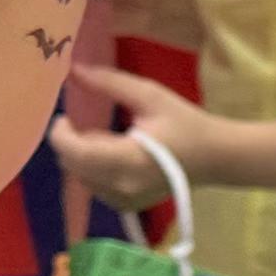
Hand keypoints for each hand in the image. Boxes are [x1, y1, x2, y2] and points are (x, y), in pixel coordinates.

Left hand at [48, 60, 207, 216]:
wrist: (215, 157)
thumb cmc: (185, 123)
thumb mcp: (150, 95)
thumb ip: (110, 82)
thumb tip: (75, 69)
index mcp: (127, 160)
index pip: (75, 153)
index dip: (60, 135)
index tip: (63, 116)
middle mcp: (121, 187)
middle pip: (73, 166)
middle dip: (69, 144)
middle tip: (83, 122)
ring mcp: (123, 201)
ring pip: (80, 178)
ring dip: (81, 158)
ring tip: (102, 138)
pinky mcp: (126, 206)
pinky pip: (94, 188)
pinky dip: (93, 171)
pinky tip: (112, 156)